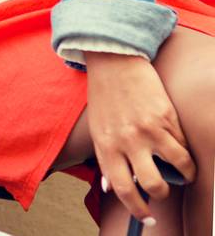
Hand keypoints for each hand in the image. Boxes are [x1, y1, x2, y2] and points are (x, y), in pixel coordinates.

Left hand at [83, 53, 196, 224]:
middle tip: (164, 190)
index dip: (137, 208)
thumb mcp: (97, 130)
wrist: (114, 63)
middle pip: (153, 183)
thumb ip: (106, 159)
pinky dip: (183, 150)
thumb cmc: (105, 99)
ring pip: (178, 166)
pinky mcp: (166, 117)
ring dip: (185, 174)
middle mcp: (127, 140)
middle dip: (163, 194)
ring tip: (183, 171)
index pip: (122, 188)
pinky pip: (182, 144)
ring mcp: (149, 129)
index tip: (146, 218)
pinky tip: (177, 145)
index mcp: (106, 146)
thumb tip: (110, 188)